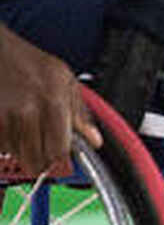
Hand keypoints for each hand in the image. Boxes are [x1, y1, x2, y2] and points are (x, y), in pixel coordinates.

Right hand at [0, 28, 100, 176]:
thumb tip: (94, 140)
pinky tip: (13, 125)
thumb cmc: (32, 63)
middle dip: (42, 160)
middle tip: (44, 148)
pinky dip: (7, 142)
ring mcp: (5, 116)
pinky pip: (2, 146)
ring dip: (23, 149)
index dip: (61, 160)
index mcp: (53, 101)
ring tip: (28, 128)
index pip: (59, 150)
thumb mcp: (65, 80)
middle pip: (36, 159)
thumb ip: (81, 114)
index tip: (61, 161)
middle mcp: (27, 111)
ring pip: (17, 154)